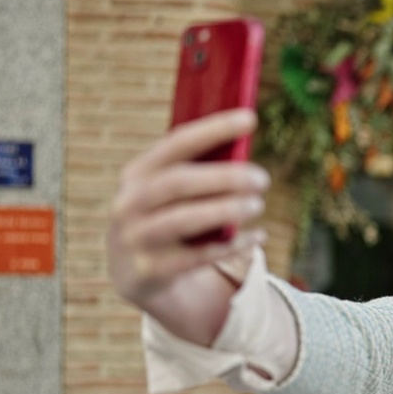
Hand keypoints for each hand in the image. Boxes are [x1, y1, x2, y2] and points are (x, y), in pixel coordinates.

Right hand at [107, 109, 268, 344]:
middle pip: (178, 182)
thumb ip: (201, 173)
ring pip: (183, 220)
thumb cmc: (168, 219)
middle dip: (224, 177)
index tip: (250, 118)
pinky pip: (197, 256)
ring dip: (225, 210)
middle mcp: (129, 203)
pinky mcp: (150, 271)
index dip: (213, 129)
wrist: (135, 275)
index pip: (175, 144)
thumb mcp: (172, 194)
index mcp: (137, 174)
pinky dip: (231, 245)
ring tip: (258, 204)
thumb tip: (246, 152)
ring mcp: (136, 238)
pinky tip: (258, 236)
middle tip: (263, 178)